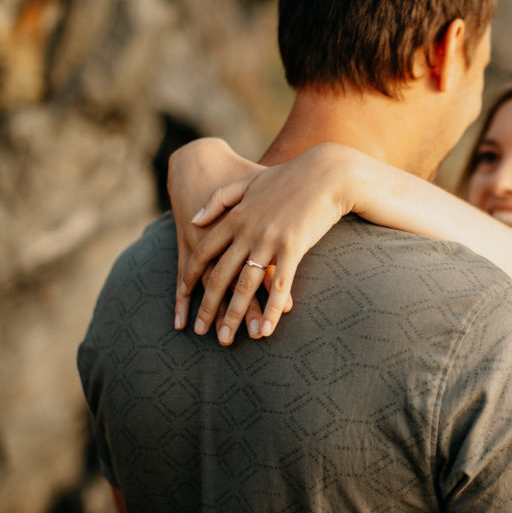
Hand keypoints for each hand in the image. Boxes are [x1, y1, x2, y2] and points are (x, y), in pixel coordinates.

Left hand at [174, 143, 357, 344]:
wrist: (326, 172)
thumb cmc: (289, 176)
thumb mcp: (248, 181)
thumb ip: (220, 199)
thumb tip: (194, 219)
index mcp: (234, 216)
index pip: (203, 251)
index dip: (191, 276)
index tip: (185, 295)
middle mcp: (247, 231)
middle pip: (220, 276)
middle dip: (208, 307)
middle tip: (201, 331)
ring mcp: (269, 240)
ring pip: (245, 286)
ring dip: (233, 316)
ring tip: (226, 339)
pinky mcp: (293, 248)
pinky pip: (279, 285)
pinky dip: (270, 310)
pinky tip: (265, 331)